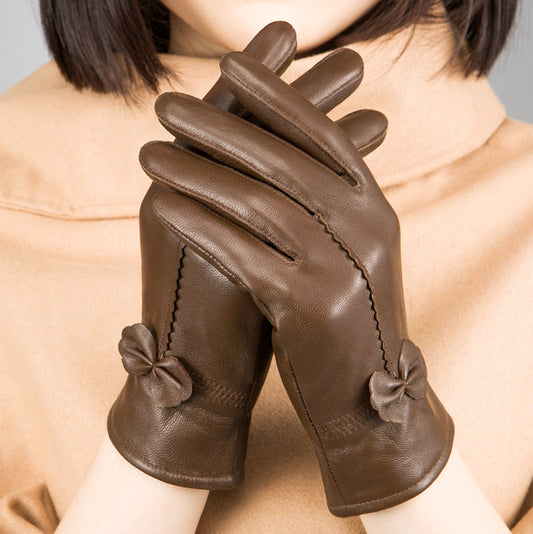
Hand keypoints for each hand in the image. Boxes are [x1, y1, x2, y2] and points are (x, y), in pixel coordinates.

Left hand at [141, 51, 452, 513]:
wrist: (367, 399)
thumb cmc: (347, 321)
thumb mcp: (350, 255)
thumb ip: (327, 207)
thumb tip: (273, 157)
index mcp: (377, 208)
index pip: (323, 136)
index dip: (276, 96)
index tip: (231, 64)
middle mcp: (367, 228)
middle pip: (285, 161)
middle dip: (222, 126)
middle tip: (166, 104)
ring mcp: (341, 267)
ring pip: (259, 202)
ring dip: (196, 173)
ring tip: (148, 153)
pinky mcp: (310, 306)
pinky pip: (243, 251)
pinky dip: (200, 225)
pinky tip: (163, 205)